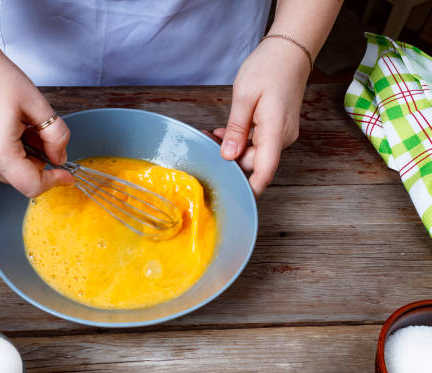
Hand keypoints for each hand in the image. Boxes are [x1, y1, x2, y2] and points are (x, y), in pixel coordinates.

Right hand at [0, 51, 72, 196]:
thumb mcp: (37, 105)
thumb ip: (56, 136)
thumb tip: (60, 157)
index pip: (32, 186)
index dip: (54, 181)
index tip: (67, 175)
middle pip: (20, 179)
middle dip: (38, 162)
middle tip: (40, 131)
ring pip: (8, 171)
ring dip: (22, 156)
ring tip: (20, 124)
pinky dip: (7, 151)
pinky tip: (6, 125)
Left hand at [214, 38, 309, 196]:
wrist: (291, 49)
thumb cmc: (269, 67)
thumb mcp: (244, 96)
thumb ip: (236, 129)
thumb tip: (228, 156)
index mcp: (275, 132)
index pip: (265, 171)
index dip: (250, 188)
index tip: (234, 199)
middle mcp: (282, 138)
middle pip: (254, 163)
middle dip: (229, 160)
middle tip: (205, 145)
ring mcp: (282, 133)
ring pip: (254, 153)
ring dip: (233, 148)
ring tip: (212, 134)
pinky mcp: (277, 128)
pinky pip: (258, 142)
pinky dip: (241, 140)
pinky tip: (225, 131)